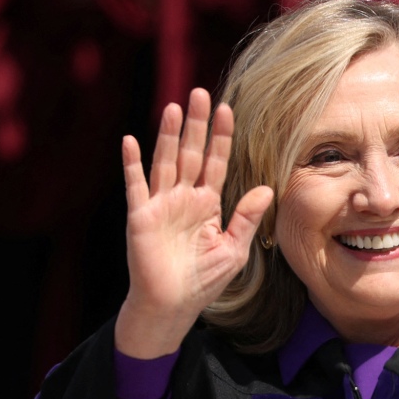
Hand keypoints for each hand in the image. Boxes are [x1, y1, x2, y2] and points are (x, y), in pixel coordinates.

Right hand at [114, 88, 273, 357]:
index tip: (227, 110)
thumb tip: (267, 188)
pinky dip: (133, 164)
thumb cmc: (203, 280)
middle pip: (191, 153)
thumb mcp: (233, 249)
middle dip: (196, 125)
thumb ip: (246, 218)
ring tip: (174, 107)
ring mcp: (160, 204)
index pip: (215, 162)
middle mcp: (183, 198)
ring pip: (166, 162)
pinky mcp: (141, 217)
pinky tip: (131, 140)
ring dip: (169, 136)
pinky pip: (136, 186)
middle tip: (200, 93)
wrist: (172, 305)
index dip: (221, 137)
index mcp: (207, 203)